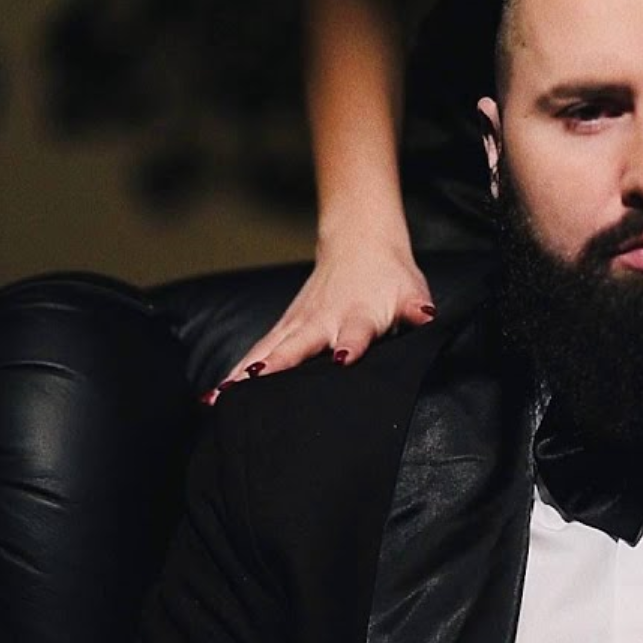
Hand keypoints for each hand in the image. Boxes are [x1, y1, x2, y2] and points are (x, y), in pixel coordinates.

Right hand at [212, 240, 435, 401]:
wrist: (361, 243)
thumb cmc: (390, 277)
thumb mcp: (411, 292)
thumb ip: (418, 309)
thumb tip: (428, 317)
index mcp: (357, 315)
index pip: (354, 332)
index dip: (350, 345)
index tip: (342, 359)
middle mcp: (321, 320)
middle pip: (295, 346)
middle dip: (274, 366)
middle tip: (251, 387)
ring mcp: (298, 323)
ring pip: (267, 350)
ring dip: (243, 373)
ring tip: (217, 398)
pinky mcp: (285, 327)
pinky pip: (257, 351)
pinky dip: (236, 371)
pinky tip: (215, 394)